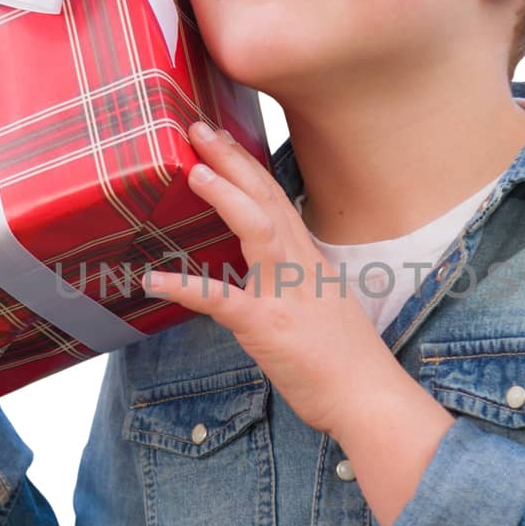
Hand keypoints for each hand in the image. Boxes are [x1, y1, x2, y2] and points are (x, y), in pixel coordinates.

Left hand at [141, 120, 397, 437]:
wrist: (370, 397)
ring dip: (224, 197)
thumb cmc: (346, 358)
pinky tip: (154, 279)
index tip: (221, 136)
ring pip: (257, 230)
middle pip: (267, 198)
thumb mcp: (324, 303)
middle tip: (198, 128)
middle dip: (232, 159)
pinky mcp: (269, 328)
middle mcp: (301, 265)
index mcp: (310, 258)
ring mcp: (287, 294)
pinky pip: (222, 301)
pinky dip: (186, 287)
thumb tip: (267, 269)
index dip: (247, 164)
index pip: (277, 197)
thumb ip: (295, 278)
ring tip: (192, 170)